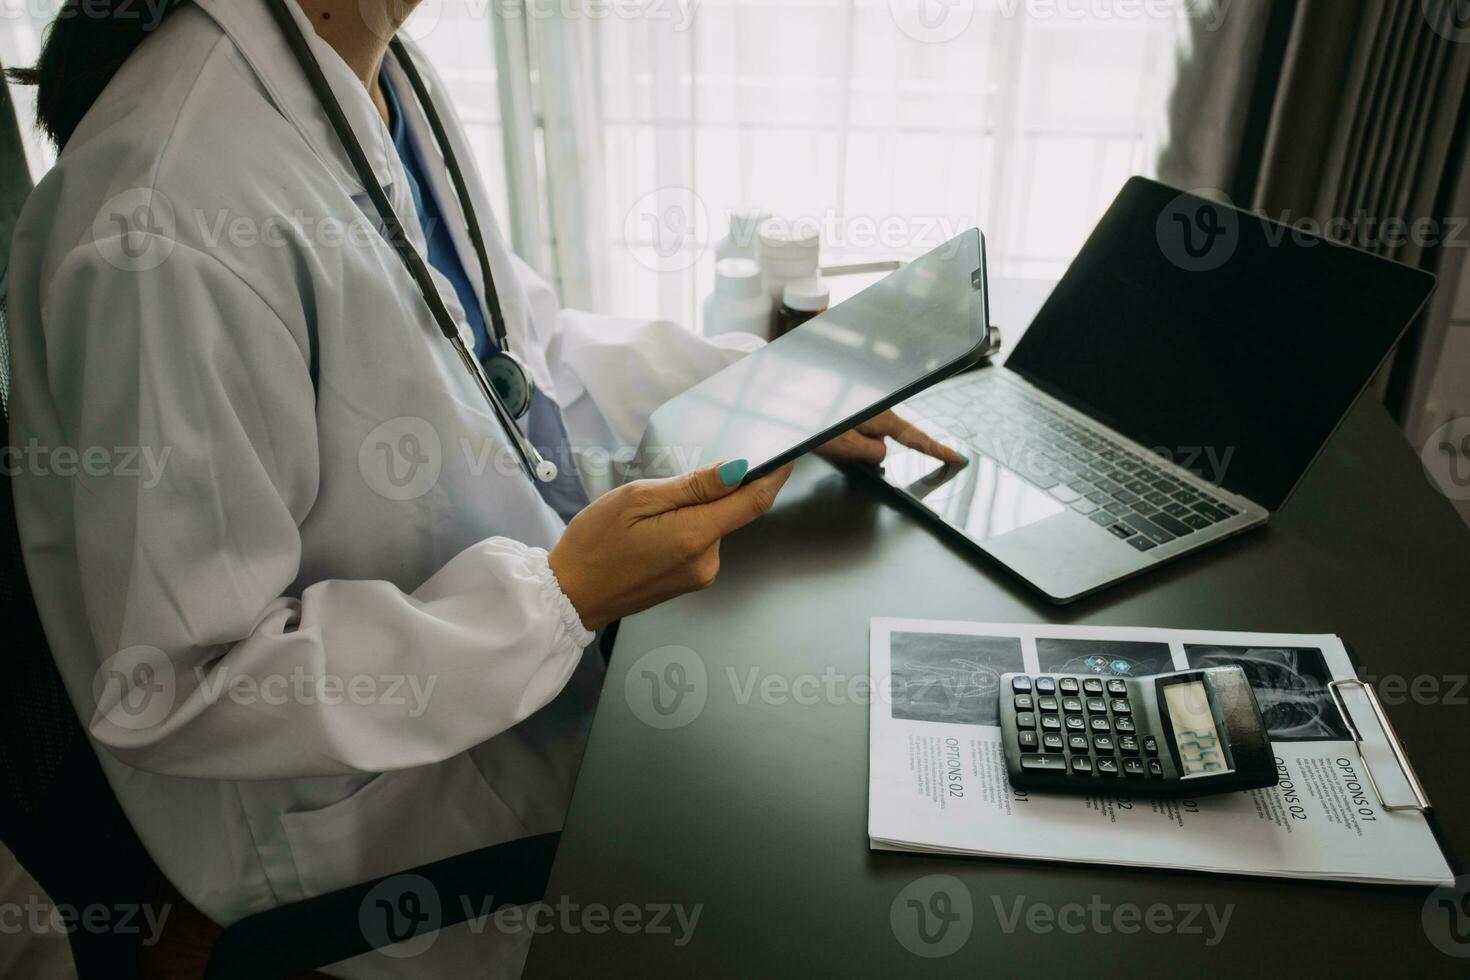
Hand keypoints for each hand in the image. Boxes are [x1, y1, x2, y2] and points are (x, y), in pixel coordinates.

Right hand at [549, 459, 794, 630]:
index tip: (786, 453)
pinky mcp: (692, 580)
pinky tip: (652, 532)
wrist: (571, 595)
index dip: (774, 474)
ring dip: (695, 510)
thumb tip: (737, 470)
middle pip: (733, 511)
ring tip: (649, 516)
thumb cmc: (594, 545)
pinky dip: (687, 527)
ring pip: (715, 525)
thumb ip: (692, 485)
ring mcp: (701, 574)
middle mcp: (706, 561)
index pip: (754, 501)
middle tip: (670, 486)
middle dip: (715, 490)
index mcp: (694, 536)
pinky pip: (702, 541)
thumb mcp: (636, 499)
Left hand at [816, 409, 964, 467]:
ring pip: (865, 434)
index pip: (917, 438)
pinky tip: (825, 426)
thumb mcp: (846, 445)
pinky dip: (842, 431)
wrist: (790, 393)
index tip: (956, 458)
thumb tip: (881, 453)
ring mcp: (865, 405)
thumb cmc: (815, 417)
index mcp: (881, 417)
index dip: (937, 450)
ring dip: (848, 438)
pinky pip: (854, 425)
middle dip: (865, 447)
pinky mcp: (853, 405)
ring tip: (826, 431)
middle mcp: (877, 408)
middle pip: (884, 439)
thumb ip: (872, 453)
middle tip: (839, 442)